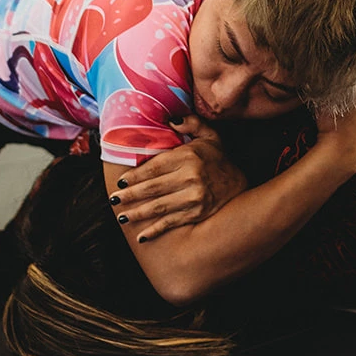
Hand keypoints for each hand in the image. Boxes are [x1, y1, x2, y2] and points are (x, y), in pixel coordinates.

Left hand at [109, 118, 248, 240]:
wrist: (241, 184)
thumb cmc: (219, 159)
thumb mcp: (209, 135)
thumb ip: (191, 123)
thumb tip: (170, 119)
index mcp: (188, 156)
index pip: (155, 167)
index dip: (136, 176)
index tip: (121, 181)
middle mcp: (190, 177)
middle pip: (153, 188)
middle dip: (130, 196)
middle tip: (114, 200)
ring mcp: (194, 197)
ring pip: (159, 207)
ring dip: (138, 214)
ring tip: (121, 217)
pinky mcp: (198, 213)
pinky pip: (172, 222)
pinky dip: (155, 230)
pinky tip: (141, 236)